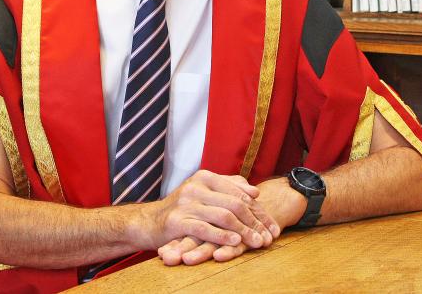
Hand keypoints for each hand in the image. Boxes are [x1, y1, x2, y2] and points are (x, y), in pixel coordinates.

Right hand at [132, 170, 279, 251]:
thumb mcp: (204, 192)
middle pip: (235, 204)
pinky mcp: (177, 220)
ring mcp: (186, 203)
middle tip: (269, 237)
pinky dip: (222, 236)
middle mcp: (196, 186)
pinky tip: (235, 243)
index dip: (259, 211)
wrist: (149, 221)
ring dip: (244, 231)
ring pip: (224, 216)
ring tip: (257, 242)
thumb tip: (254, 191)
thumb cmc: (182, 208)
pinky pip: (205, 228)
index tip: (273, 226)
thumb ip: (228, 187)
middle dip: (256, 223)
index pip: (240, 193)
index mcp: (205, 177)